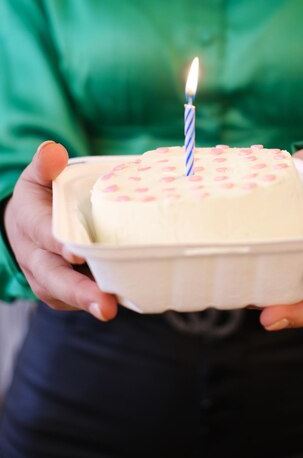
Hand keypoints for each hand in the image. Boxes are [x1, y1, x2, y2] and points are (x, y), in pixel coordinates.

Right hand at [4, 141, 117, 320]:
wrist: (23, 225)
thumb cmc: (38, 197)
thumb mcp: (37, 176)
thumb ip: (45, 164)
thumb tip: (53, 150)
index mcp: (30, 223)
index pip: (44, 235)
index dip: (60, 245)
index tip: (77, 254)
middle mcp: (35, 256)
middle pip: (54, 278)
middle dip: (80, 292)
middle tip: (106, 306)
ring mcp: (46, 278)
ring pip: (64, 295)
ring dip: (89, 304)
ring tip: (115, 309)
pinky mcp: (59, 291)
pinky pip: (74, 300)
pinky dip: (95, 301)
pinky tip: (121, 301)